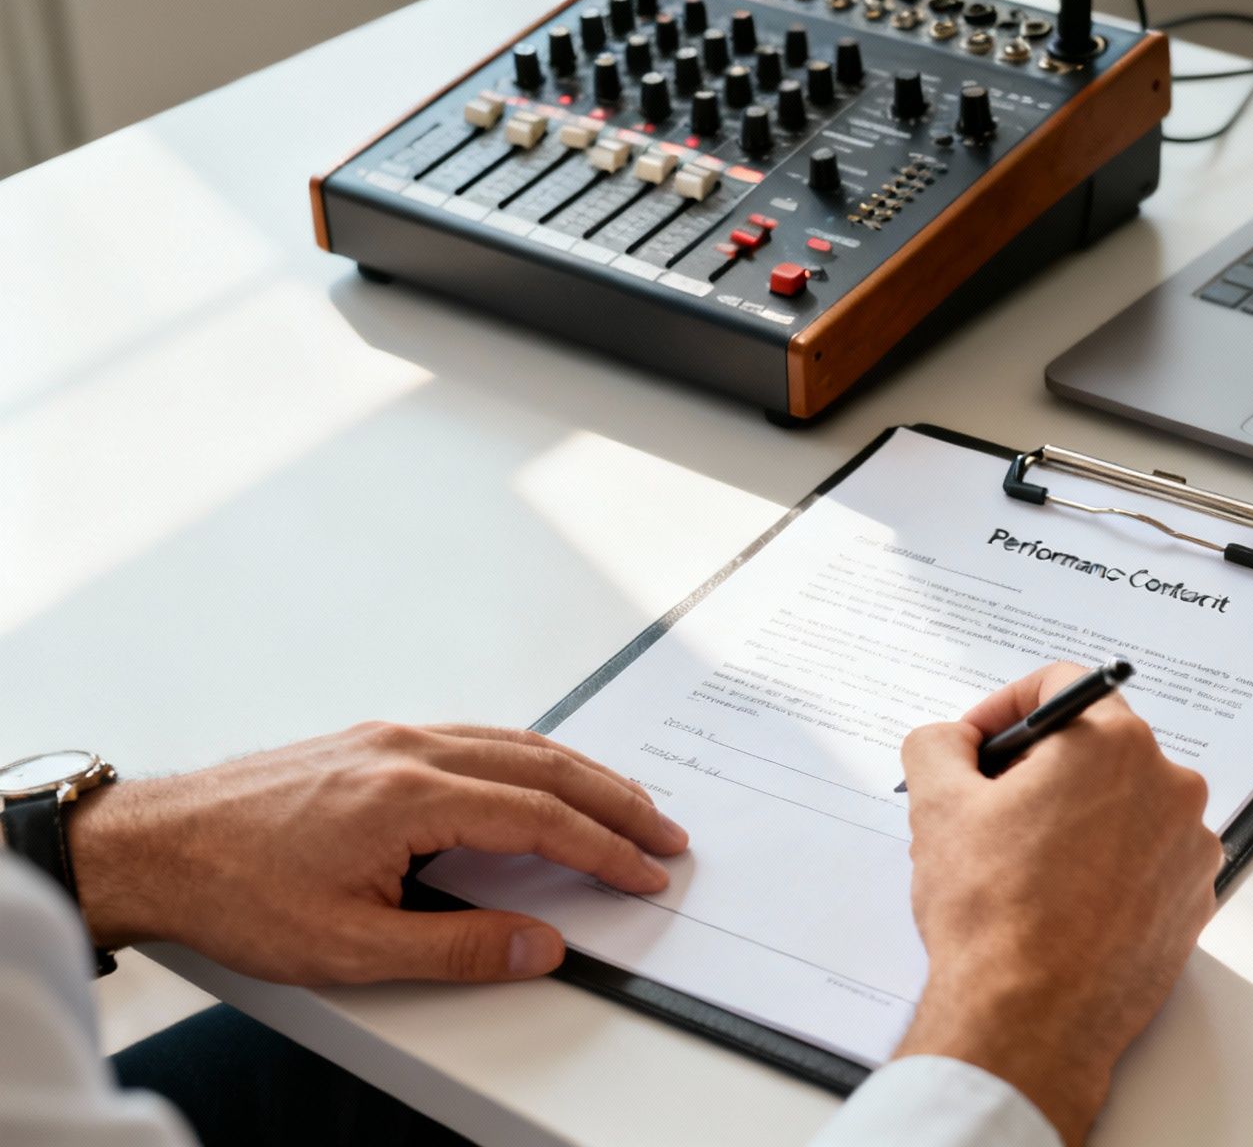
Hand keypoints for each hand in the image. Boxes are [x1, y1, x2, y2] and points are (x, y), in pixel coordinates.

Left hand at [66, 722, 687, 984]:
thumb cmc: (235, 892)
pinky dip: (532, 757)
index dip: (603, 848)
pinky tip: (542, 777)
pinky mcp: (372, 739)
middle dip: (616, 800)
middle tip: (665, 833)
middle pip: (544, 766)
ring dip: (581, 774)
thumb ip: (457, 948)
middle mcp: (408, 750)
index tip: (645, 873)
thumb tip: (541, 946)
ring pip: (515, 742)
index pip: (539, 816)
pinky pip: (477, 737)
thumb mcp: (349, 946)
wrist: (153, 846)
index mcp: (408, 796)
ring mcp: (390, 737)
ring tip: (625, 804)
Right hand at [895, 664, 1220, 1145]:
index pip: (1062, 685)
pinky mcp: (1191, 902)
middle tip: (988, 808)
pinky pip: (1144, 859)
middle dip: (1038, 769)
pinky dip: (1106, 866)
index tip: (980, 744)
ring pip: (1122, 805)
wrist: (1029, 1021)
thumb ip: (939, 744)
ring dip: (1074, 819)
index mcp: (1114, 744)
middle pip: (1095, 747)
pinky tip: (1059, 901)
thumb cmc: (993, 915)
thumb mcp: (936, 805)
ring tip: (1020, 865)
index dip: (1006, 707)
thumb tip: (950, 740)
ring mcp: (1188, 849)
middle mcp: (1169, 787)